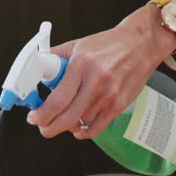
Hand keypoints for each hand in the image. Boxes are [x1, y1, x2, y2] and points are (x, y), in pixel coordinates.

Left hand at [27, 4, 174, 139]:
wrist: (142, 43)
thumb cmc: (110, 44)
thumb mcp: (78, 45)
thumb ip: (55, 56)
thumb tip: (37, 68)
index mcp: (81, 65)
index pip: (57, 99)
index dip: (42, 114)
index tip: (34, 117)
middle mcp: (96, 82)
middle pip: (67, 117)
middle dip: (49, 127)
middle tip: (42, 126)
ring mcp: (109, 96)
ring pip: (80, 122)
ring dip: (67, 125)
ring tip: (64, 116)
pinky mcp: (120, 105)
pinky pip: (96, 128)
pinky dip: (84, 132)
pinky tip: (78, 128)